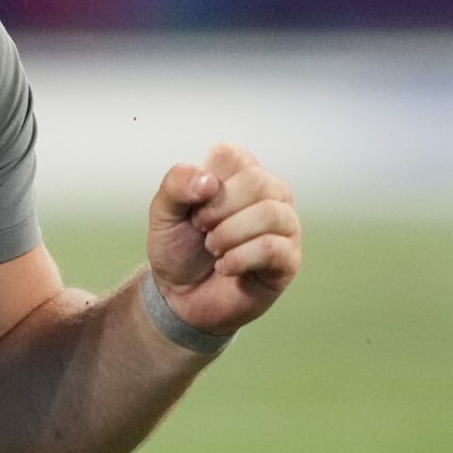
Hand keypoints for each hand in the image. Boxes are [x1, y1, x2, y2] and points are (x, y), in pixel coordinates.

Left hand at [146, 142, 301, 335]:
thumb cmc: (178, 247)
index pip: (231, 155)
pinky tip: (224, 267)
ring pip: (270, 213)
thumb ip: (175, 186)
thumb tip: (209, 182)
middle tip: (201, 229)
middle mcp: (271, 194)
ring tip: (213, 249)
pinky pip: (273, 248)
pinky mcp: (289, 259)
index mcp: (242, 173)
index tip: (194, 206)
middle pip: (257, 181)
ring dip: (228, 235)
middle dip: (217, 210)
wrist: (180, 296)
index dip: (204, 182)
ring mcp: (285, 226)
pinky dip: (239, 259)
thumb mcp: (163, 213)